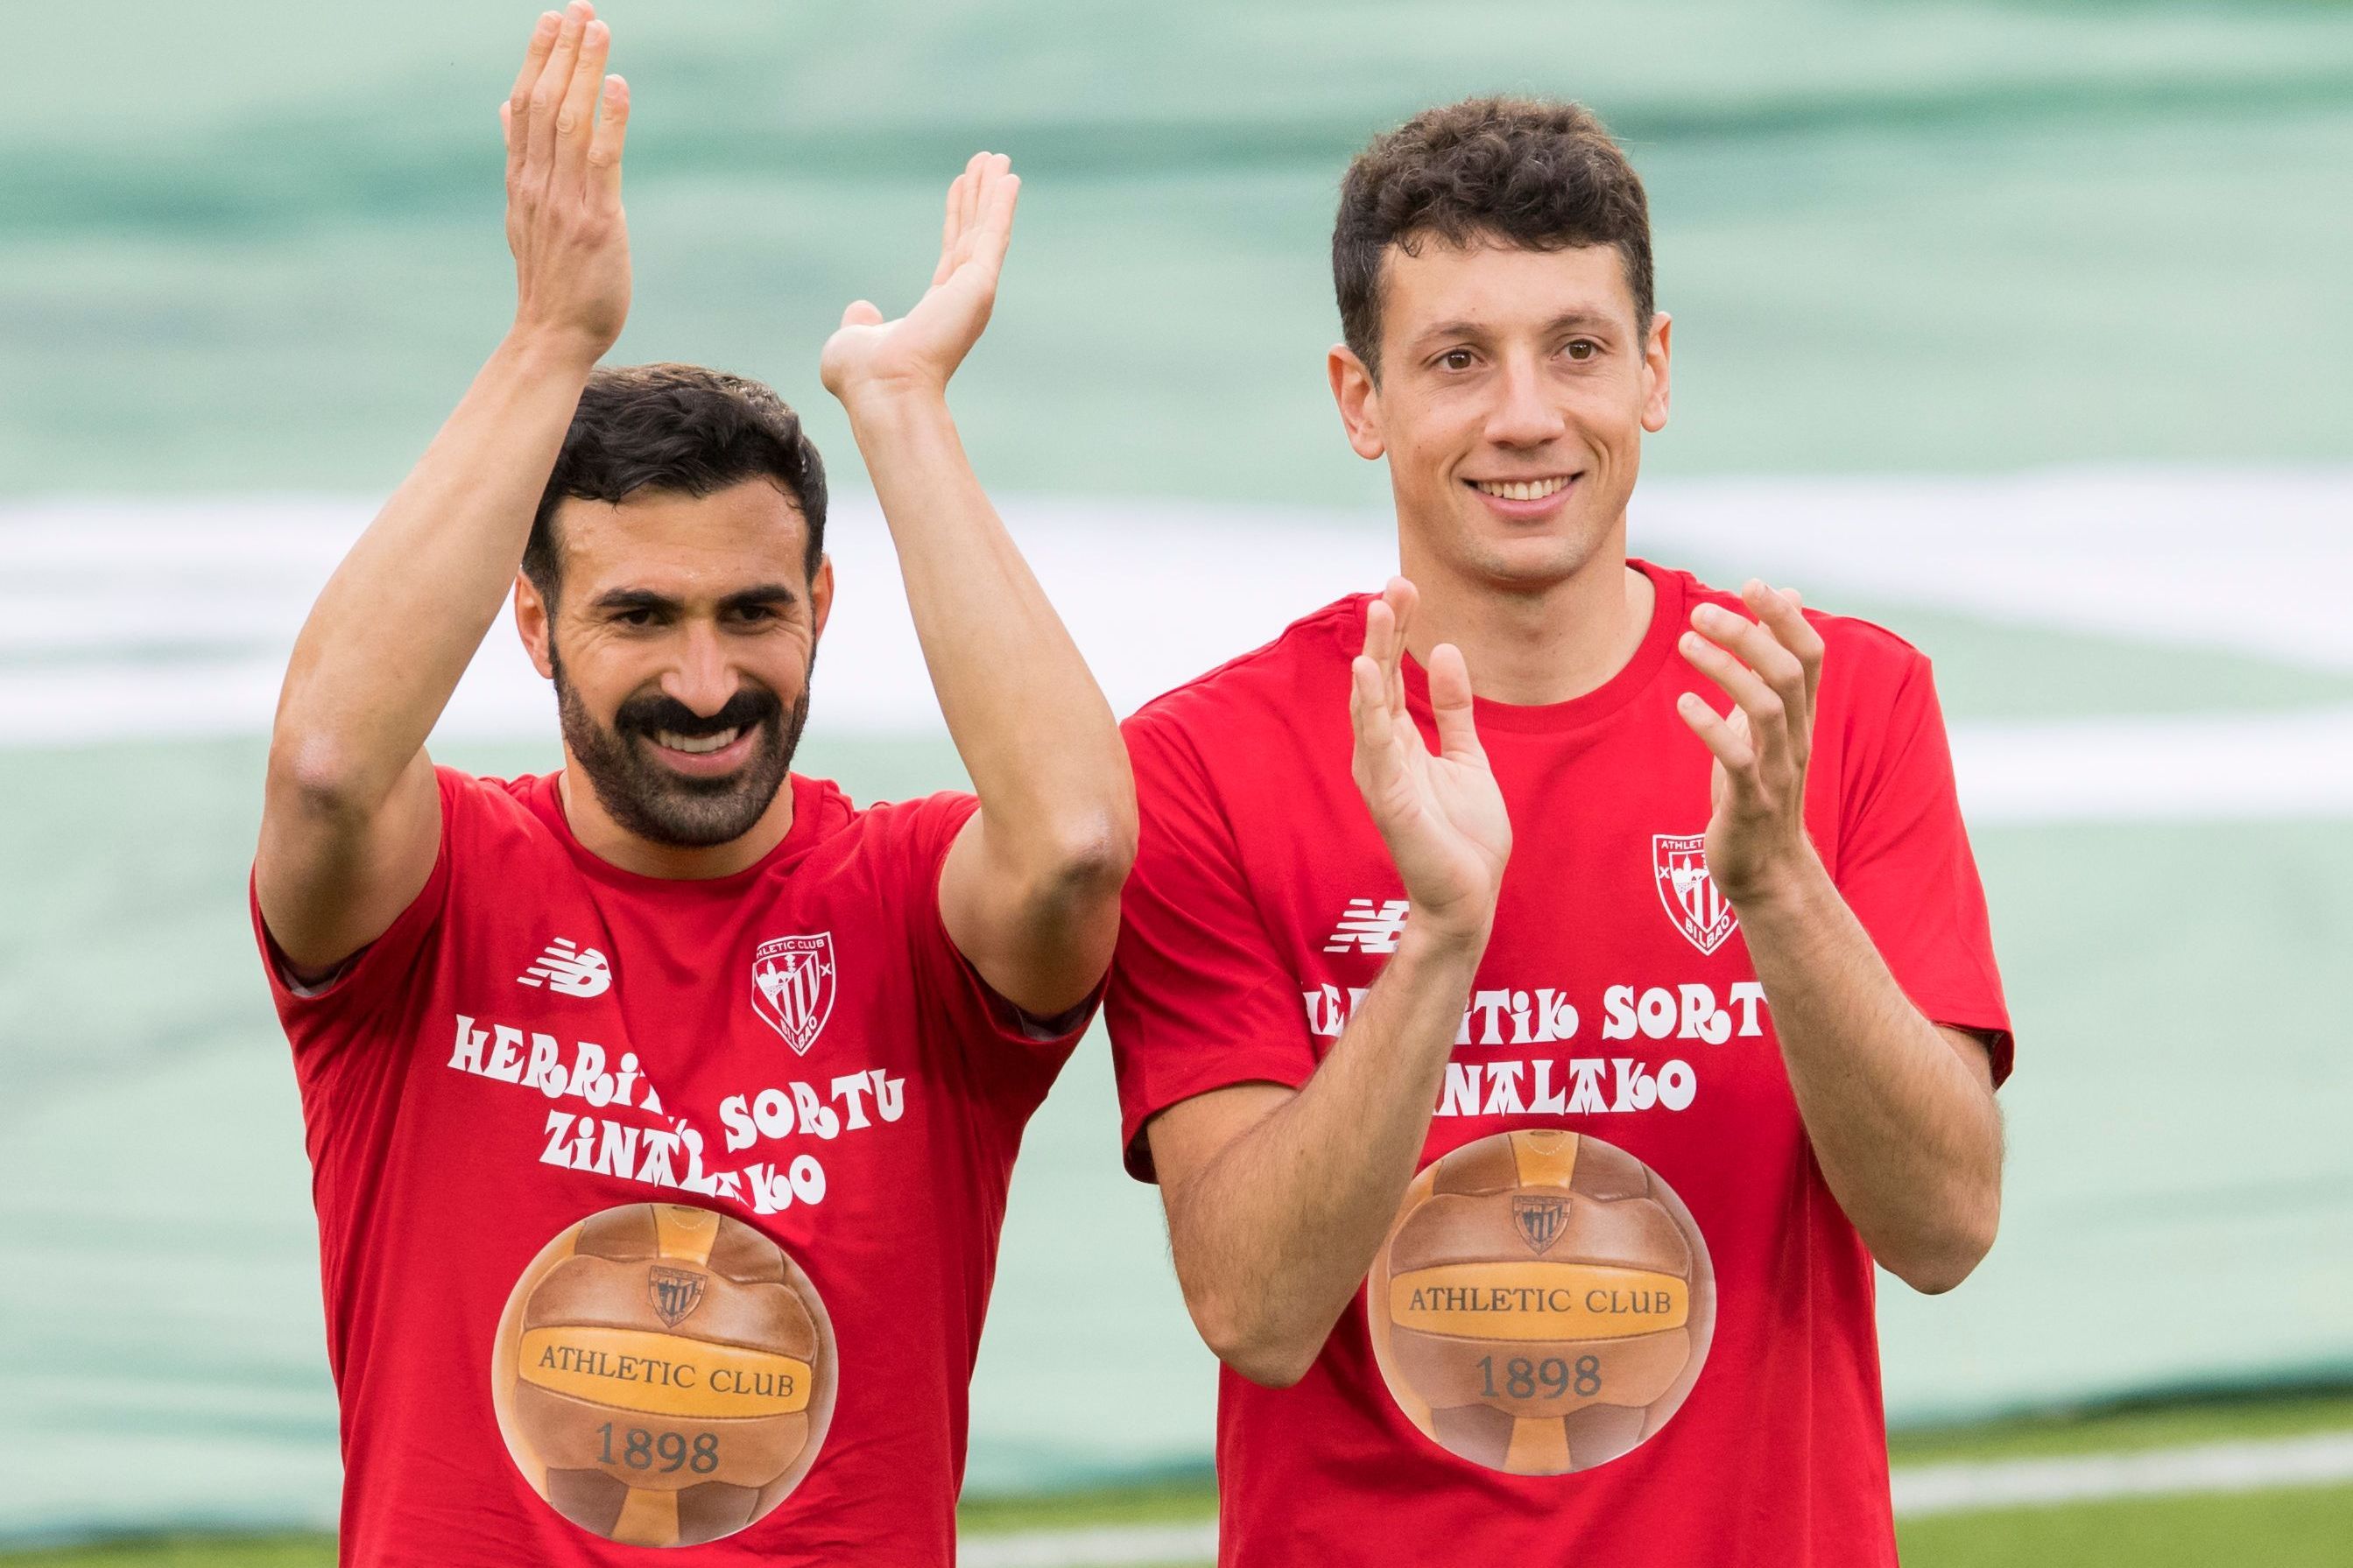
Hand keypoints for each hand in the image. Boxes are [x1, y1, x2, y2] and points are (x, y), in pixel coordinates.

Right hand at [501, 3, 630, 359]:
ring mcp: (564, 201)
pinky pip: (601, 160)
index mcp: (522, 180)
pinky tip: (618, 84)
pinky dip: (609, 119)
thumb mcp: (524, 214)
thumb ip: (519, 159)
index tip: (552, 19)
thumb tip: (504, 109)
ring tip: (598, 29)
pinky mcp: (596, 221)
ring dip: (584, 71)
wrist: (553, 336)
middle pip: (544, 103)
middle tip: (579, 7)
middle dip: (562, 52)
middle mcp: (538, 183)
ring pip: (569, 121)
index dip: (536, 58)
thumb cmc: (549, 280)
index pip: (524, 106)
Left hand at [821, 152, 1017, 407]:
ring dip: (993, 193)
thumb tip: (862, 310)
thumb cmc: (864, 377)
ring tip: (999, 158)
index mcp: (937, 310)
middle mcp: (961, 299)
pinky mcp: (979, 284)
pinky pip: (993, 235)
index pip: (951, 252)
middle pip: (973, 234)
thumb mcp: (853, 339)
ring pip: (985, 230)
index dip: (956, 217)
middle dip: (980, 197)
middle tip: (990, 162)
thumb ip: (861, 322)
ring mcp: (972, 292)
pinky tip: (1008, 178)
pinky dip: (1002, 206)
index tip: (961, 185)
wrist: (882, 390)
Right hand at [1349, 578, 1511, 947]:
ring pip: (1370, 706)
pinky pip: (1377, 748)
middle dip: (1384, 631)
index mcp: (1399, 743)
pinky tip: (1368, 673)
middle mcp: (1381, 754)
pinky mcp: (1390, 801)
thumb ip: (1454, 709)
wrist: (1469, 898)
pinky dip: (1370, 709)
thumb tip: (1448, 650)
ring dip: (1374, 656)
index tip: (1405, 586)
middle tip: (1394, 583)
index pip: (1392, 675)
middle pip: (1376, 681)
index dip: (1397, 631)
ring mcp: (1381, 777)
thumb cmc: (1463, 835)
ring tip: (1379, 612)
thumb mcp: (1467, 757)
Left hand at [1676, 580, 1827, 904]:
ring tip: (1686, 644)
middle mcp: (1797, 739)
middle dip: (1748, 635)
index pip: (1810, 655)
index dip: (1785, 617)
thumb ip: (1773, 665)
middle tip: (1702, 611)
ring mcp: (1777, 771)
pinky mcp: (1749, 802)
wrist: (1767, 870)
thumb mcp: (1770, 724)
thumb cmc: (1760, 786)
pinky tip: (1685, 704)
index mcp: (1801, 718)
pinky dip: (1712, 727)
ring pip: (1765, 709)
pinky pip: (1736, 759)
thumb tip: (1785, 599)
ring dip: (1726, 670)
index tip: (1752, 583)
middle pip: (1788, 673)